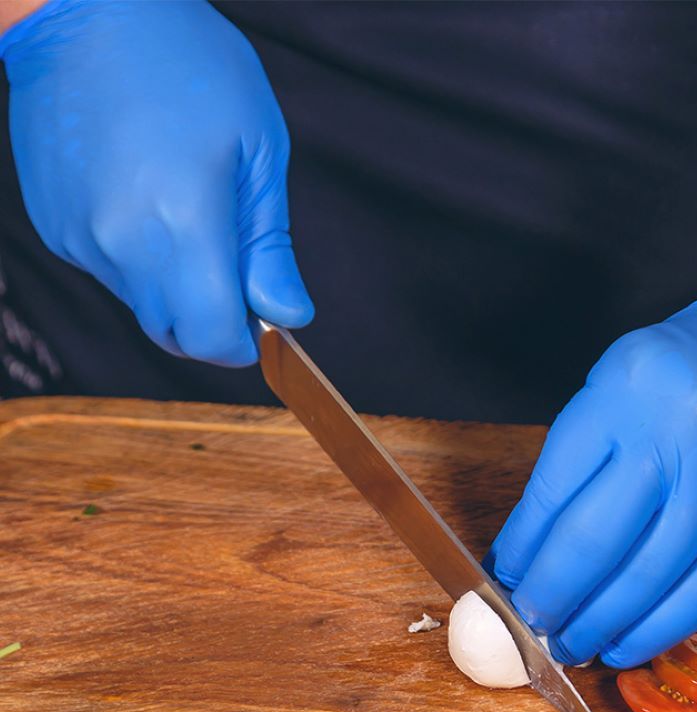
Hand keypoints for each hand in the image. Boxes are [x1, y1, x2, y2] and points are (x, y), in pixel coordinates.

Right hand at [0, 0, 312, 364]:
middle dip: (210, 319)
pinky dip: (138, 259)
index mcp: (182, 226)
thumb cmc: (185, 63)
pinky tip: (145, 199)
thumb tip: (288, 315)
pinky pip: (110, 272)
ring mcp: (81, 239)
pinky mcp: (56, 229)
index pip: (211, 339)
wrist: (82, 9)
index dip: (241, 341)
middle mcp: (122, 244)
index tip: (258, 319)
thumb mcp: (257, 151)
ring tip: (184, 210)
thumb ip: (269, 248)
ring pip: (142, 305)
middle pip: (174, 333)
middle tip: (231, 264)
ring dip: (175, 287)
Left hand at [488, 263, 696, 667]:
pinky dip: (656, 629)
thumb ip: (590, 448)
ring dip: (597, 624)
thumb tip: (538, 541)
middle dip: (548, 598)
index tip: (503, 579)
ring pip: (644, 577)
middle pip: (590, 541)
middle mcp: (673, 432)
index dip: (521, 548)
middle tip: (529, 625)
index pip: (552, 489)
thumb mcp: (632, 373)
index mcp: (625, 387)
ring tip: (570, 646)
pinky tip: (625, 647)